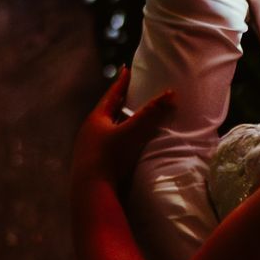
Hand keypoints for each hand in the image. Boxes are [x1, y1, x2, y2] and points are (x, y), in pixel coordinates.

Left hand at [74, 66, 174, 189]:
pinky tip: (122, 145)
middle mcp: (90, 131)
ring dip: (118, 123)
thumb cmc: (109, 157)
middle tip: (130, 92)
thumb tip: (170, 93)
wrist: (91, 190)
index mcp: (96, 119)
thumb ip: (150, 114)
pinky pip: (106, 145)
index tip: (126, 69)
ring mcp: (89, 148)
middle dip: (119, 102)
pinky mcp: (93, 163)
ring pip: (106, 129)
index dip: (121, 82)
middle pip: (107, 111)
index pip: (111, 95)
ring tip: (128, 118)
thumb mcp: (131, 133)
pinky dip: (116, 140)